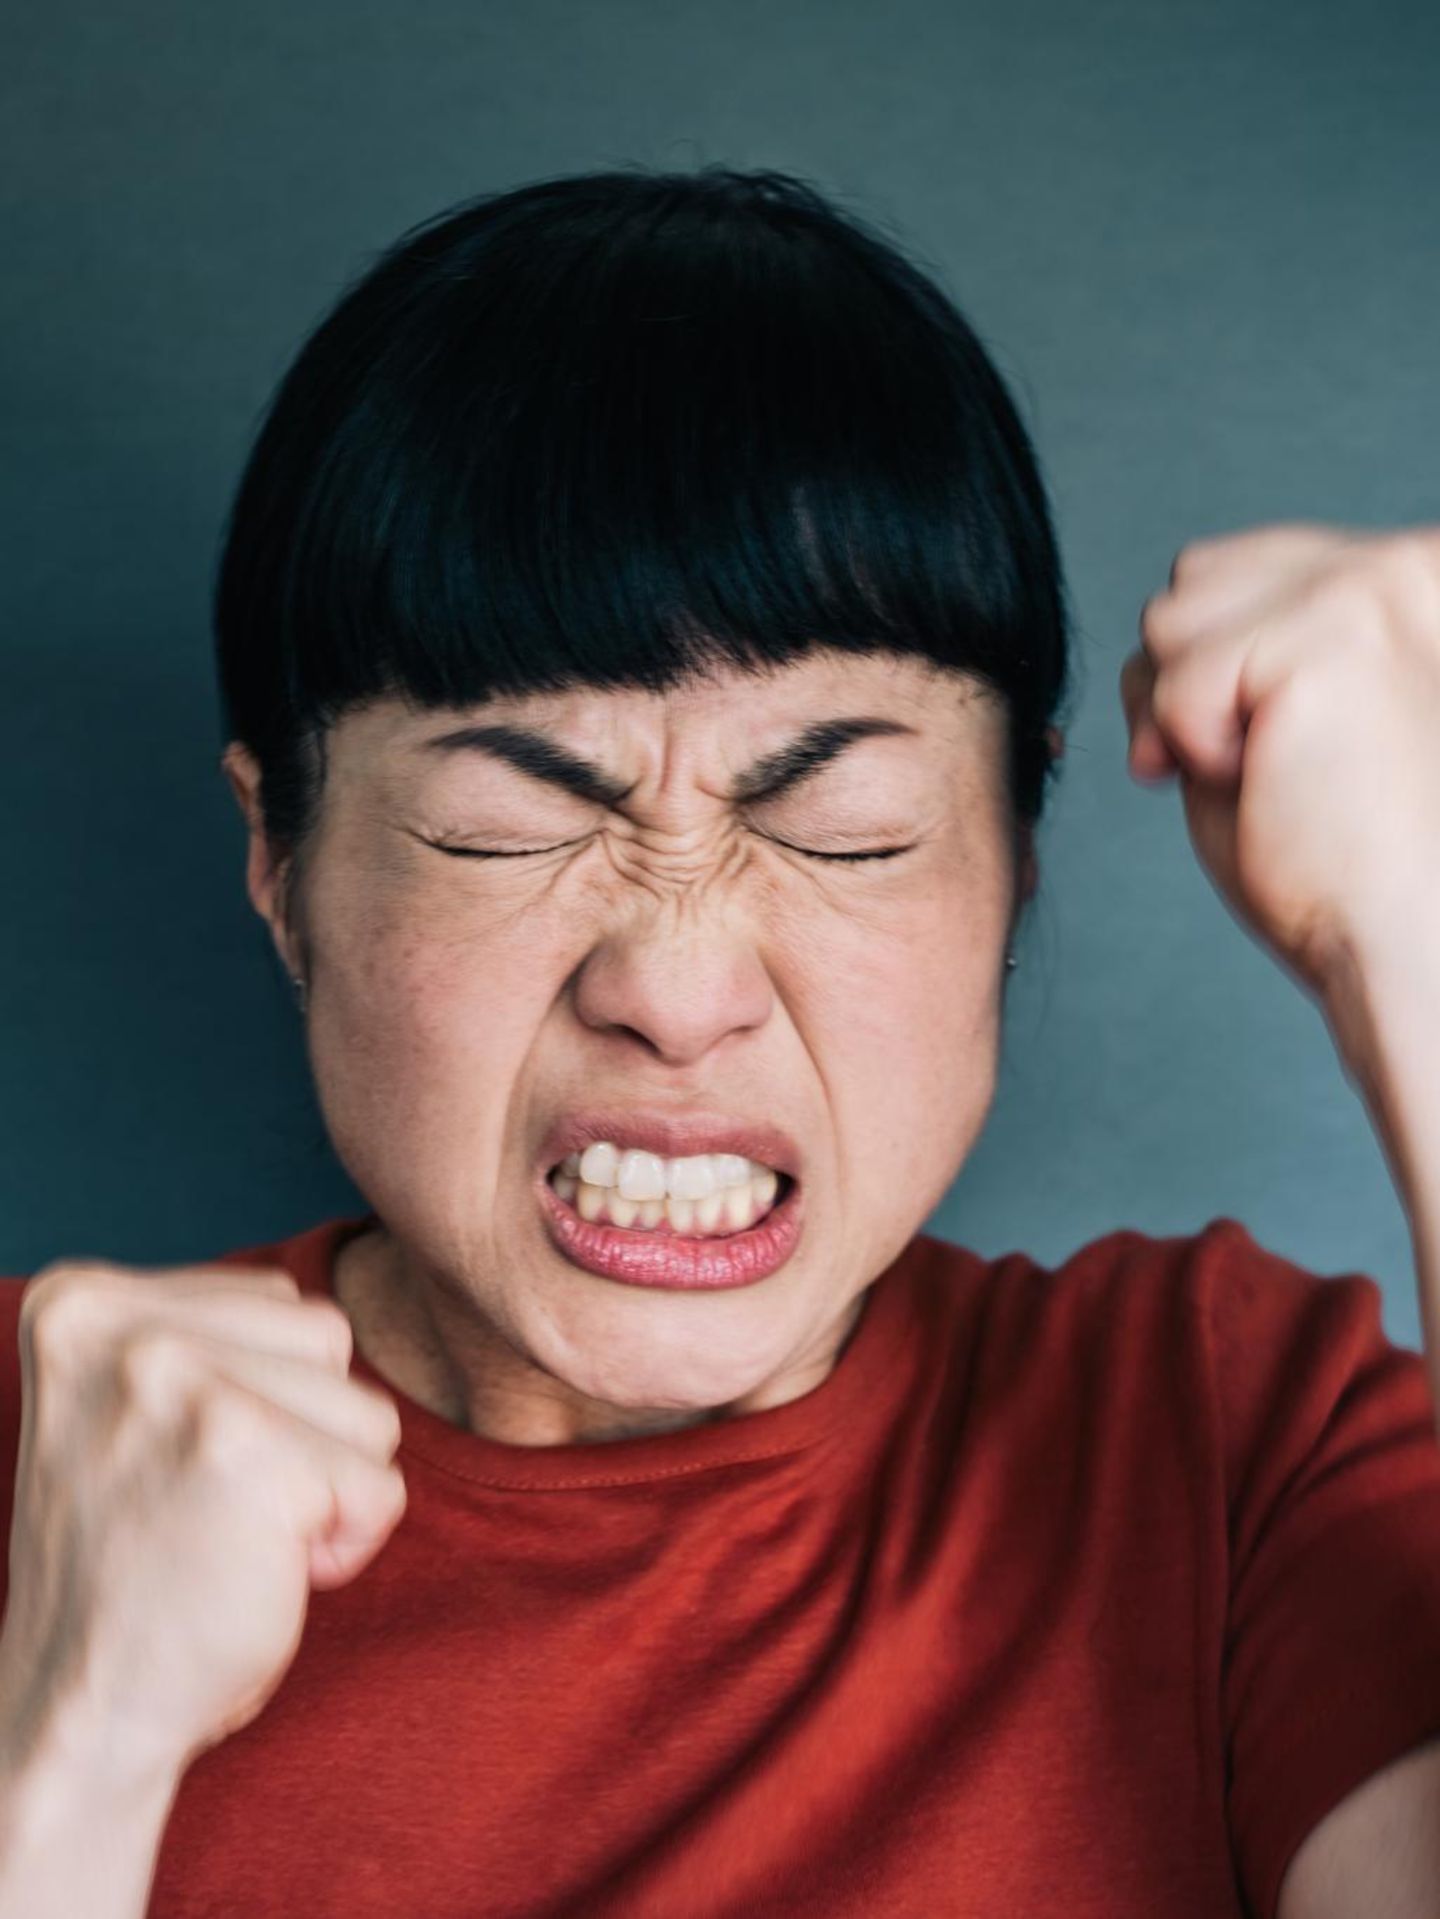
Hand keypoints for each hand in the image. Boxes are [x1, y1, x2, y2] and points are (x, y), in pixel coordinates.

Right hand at [0, 1259, 405, 1784]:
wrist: (78, 1714)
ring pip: (366, 1408)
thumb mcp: (140, 1408)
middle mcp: (120, 1327)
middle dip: (307, 1436)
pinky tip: (256, 1578)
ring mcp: (178, 1383)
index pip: (278, 1304)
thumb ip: (209, 1338)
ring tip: (233, 1539)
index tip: (178, 1468)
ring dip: (329, 1488)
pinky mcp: (244, 1455)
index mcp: (82, 1301)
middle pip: (329, 1341)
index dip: (266, 1401)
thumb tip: (327, 1312)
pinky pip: (381, 1488)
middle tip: (210, 1512)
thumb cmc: (136, 1565)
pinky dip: (345, 1546)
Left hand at [1119, 525, 1439, 1000]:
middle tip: (1241, 771)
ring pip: (1169, 615)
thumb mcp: (1287, 726)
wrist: (1416, 946)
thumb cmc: (1358, 864)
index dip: (1206, 664)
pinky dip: (1192, 751)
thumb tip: (1160, 619)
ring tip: (1270, 775)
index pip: (1244, 566)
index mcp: (1406, 581)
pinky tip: (1271, 787)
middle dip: (1180, 680)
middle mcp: (1403, 563)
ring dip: (1183, 716)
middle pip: (1195, 574)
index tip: (1247, 748)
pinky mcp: (1331, 635)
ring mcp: (1371, 586)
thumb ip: (1241, 655)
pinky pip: (1175, 680)